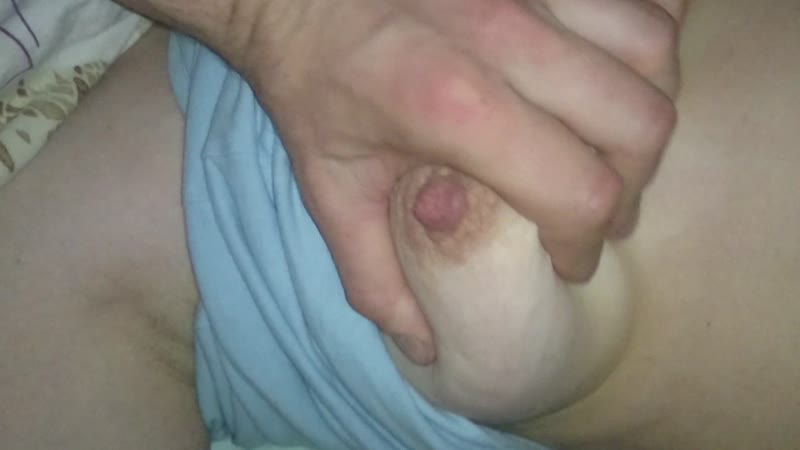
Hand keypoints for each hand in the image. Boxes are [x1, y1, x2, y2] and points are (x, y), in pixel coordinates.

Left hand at [225, 0, 684, 363]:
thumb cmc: (312, 86)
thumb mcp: (330, 189)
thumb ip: (377, 278)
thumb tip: (428, 345)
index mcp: (450, 106)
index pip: (578, 190)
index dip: (585, 242)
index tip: (566, 260)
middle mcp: (505, 35)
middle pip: (638, 123)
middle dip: (628, 187)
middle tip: (593, 212)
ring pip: (652, 52)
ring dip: (642, 115)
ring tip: (606, 149)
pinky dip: (642, 45)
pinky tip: (608, 78)